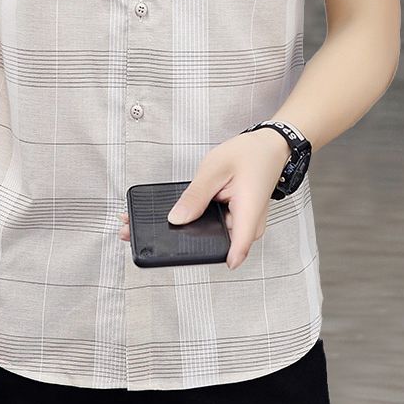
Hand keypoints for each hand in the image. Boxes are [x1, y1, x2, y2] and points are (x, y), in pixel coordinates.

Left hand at [116, 129, 290, 269]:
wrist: (270, 147)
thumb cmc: (250, 154)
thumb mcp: (216, 168)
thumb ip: (196, 196)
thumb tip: (177, 219)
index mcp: (246, 218)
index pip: (227, 252)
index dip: (194, 257)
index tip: (164, 254)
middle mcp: (246, 229)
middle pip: (209, 246)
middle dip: (174, 241)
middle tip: (134, 231)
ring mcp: (240, 227)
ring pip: (207, 236)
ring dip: (179, 231)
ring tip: (140, 222)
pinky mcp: (233, 221)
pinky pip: (211, 227)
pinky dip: (190, 220)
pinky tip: (169, 213)